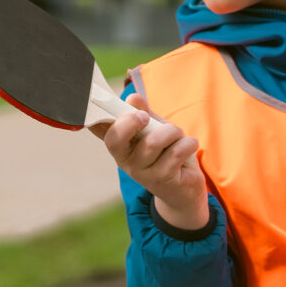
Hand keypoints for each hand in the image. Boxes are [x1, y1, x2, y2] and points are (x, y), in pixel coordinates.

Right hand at [94, 86, 209, 231]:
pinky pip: (176, 152)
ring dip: (173, 132)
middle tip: (146, 117)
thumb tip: (132, 98)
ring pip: (153, 141)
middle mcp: (125, 160)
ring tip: (179, 137)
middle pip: (117, 138)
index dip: (96, 116)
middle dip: (132, 121)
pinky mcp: (162, 180)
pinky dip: (188, 144)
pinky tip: (189, 148)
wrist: (184, 188)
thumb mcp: (155, 129)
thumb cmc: (166, 153)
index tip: (107, 103)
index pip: (99, 129)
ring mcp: (142, 173)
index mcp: (120, 144)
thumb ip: (144, 112)